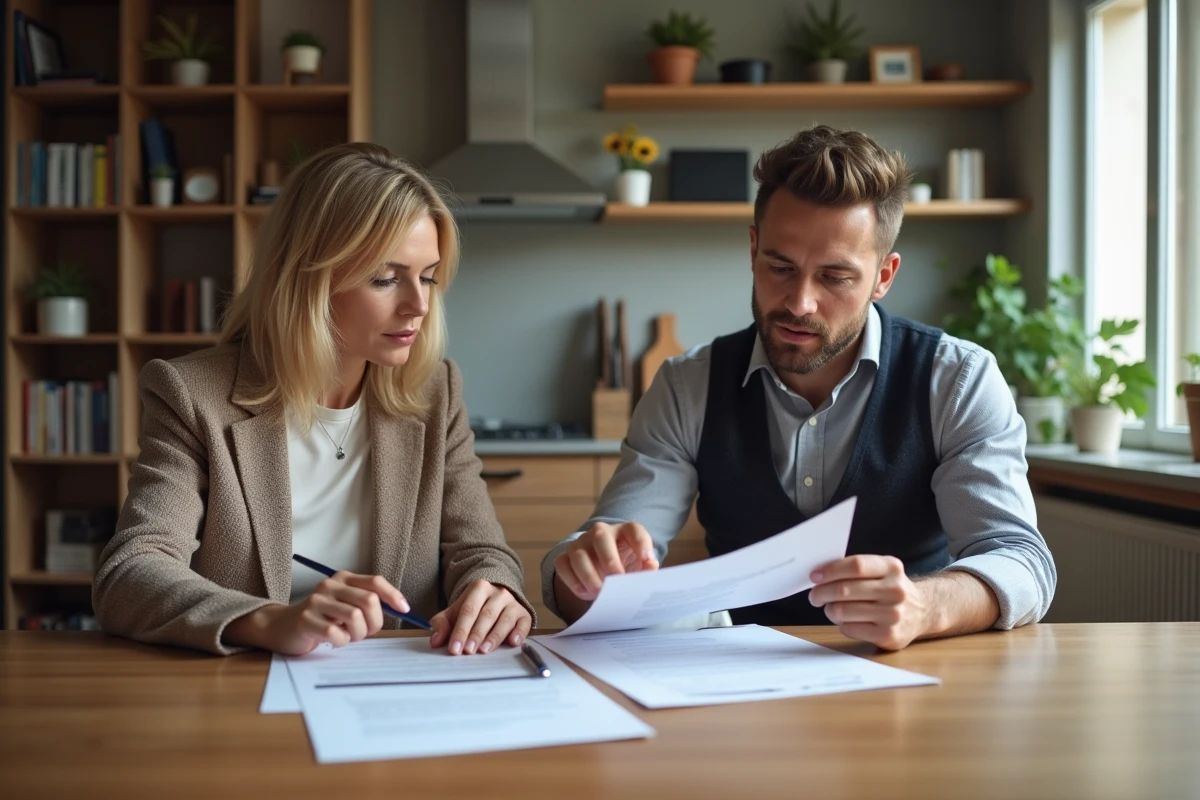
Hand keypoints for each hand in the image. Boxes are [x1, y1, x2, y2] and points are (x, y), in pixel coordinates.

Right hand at [225, 571, 409, 655]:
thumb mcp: (345, 606)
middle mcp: (330, 585)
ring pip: (355, 618)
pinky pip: (335, 634)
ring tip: (347, 636)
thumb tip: (400, 608)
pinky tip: (333, 641)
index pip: (375, 582)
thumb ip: (367, 604)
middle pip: (369, 601)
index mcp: (343, 579)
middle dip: (374, 622)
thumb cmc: (322, 619)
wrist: (282, 628)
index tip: (405, 609)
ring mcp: (316, 601)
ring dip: (357, 634)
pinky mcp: (305, 619)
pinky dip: (340, 642)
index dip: (393, 595)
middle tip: (365, 632)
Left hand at [430, 580, 531, 655]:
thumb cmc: (472, 609)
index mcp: (479, 588)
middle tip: (468, 651)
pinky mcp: (524, 614)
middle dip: (476, 634)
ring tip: (484, 651)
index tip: (454, 648)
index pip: (468, 610)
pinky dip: (519, 633)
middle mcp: (498, 593)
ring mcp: (513, 603)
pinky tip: (512, 642)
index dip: (461, 630)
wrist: (495, 599)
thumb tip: (436, 640)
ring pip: (504, 620)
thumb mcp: (455, 612)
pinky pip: (523, 623)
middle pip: (486, 614)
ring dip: (494, 637)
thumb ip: (442, 624)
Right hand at [553, 521, 658, 600]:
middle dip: (609, 560)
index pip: (634, 530)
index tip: (649, 564)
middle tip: (617, 581)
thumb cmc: (625, 565)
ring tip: (600, 593)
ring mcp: (580, 543)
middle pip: (600, 536)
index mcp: (624, 531)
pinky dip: (573, 581)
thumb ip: (646, 567)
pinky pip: (563, 565)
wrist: (603, 569)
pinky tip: (586, 593)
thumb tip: (650, 568)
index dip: (642, 545)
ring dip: (589, 575)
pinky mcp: (565, 556)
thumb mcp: (639, 566)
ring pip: (578, 553)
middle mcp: (600, 532)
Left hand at [808, 555, 930, 650]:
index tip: (814, 576)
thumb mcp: (882, 570)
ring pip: (843, 611)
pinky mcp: (889, 635)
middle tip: (815, 596)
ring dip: (830, 610)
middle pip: (845, 590)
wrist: (923, 611)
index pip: (856, 565)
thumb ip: (856, 569)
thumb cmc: (890, 589)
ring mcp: (893, 614)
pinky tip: (847, 621)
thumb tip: (819, 575)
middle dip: (821, 593)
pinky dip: (842, 625)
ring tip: (831, 608)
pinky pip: (849, 629)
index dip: (830, 571)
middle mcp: (895, 590)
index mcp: (891, 567)